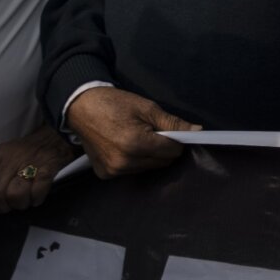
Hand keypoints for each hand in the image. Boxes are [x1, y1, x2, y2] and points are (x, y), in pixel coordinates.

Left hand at [0, 126, 71, 213]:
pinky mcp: (48, 168)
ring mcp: (30, 163)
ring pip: (14, 195)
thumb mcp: (4, 157)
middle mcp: (11, 159)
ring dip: (19, 204)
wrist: (56, 137)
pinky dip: (36, 199)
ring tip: (24, 200)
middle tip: (7, 206)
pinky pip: (37, 192)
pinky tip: (37, 197)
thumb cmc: (27, 152)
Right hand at [65, 86, 198, 177]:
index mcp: (136, 144)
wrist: (81, 107)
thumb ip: (173, 123)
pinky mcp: (105, 175)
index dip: (176, 140)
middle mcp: (124, 162)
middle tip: (152, 132)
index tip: (170, 131)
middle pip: (162, 163)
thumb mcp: (148, 108)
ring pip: (148, 169)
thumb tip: (198, 131)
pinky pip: (131, 172)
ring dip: (149, 156)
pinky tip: (124, 146)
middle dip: (163, 149)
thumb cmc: (116, 104)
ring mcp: (113, 171)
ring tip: (136, 137)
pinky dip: (134, 161)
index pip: (172, 152)